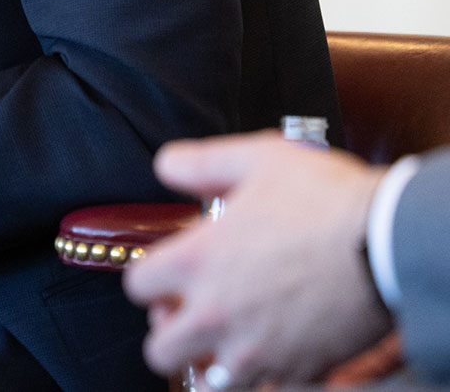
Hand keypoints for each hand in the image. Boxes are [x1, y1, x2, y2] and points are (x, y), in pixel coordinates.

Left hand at [123, 132, 392, 384]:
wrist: (391, 243)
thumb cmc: (327, 201)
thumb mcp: (256, 158)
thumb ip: (200, 163)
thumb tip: (168, 168)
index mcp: (196, 262)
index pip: (137, 285)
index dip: (151, 277)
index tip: (170, 272)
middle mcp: (216, 314)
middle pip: (158, 348)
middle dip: (169, 331)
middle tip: (190, 313)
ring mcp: (258, 351)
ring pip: (209, 382)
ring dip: (211, 361)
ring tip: (228, 338)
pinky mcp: (300, 372)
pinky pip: (268, 389)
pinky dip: (266, 376)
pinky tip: (275, 350)